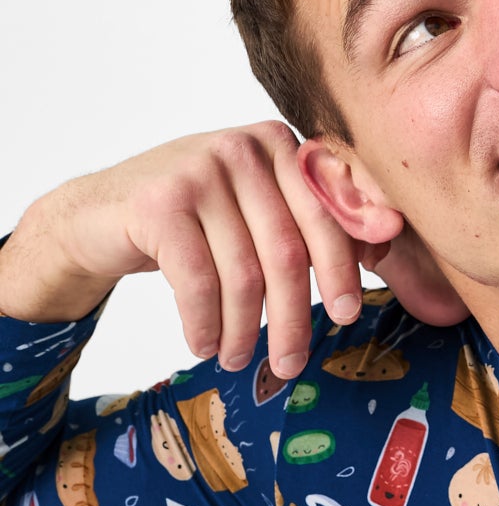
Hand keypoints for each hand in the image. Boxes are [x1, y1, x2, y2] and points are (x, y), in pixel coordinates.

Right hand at [0, 124, 460, 377]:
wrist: (98, 215)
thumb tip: (393, 237)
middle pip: (289, 248)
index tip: (349, 312)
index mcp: (282, 144)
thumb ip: (316, 218)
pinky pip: (197, 280)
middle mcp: (247, 145)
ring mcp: (200, 167)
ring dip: (244, 329)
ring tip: (238, 358)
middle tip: (293, 362)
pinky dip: (204, 323)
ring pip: (245, 270)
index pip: (328, 211)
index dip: (344, 264)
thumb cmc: (195, 221)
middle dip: (294, 315)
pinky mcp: (159, 200)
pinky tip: (203, 344)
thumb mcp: (258, 210)